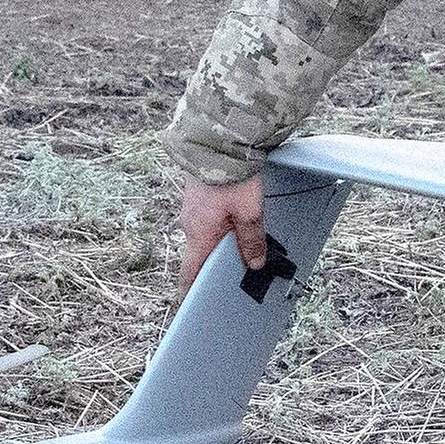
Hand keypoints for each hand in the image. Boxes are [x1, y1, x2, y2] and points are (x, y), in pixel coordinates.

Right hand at [177, 177, 268, 298]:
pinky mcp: (199, 194)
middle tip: (237, 272)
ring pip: (208, 232)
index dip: (191, 289)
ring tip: (244, 243)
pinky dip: (222, 224)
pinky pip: (209, 217)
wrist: (219, 139)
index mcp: (199, 233)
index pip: (191, 271)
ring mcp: (193, 207)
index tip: (191, 303)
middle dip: (218, 262)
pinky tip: (238, 220)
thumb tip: (254, 263)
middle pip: (203, 251)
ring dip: (222, 240)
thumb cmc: (232, 177)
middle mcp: (191, 223)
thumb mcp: (249, 211)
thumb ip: (251, 239)